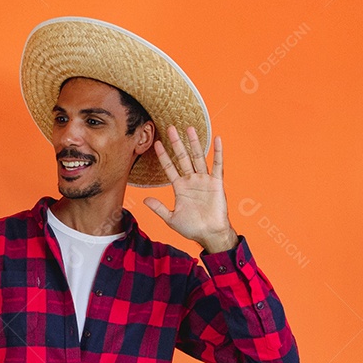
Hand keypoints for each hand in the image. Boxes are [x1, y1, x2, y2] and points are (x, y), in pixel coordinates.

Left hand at [143, 125, 237, 252]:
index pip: (170, 167)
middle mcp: (192, 180)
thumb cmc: (192, 228)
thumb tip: (145, 199)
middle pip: (182, 157)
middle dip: (176, 143)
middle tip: (170, 128)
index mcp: (180, 187)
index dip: (163, 156)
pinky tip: (216, 139)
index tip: (156, 143)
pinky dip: (218, 152)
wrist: (209, 234)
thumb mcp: (171, 218)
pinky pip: (218, 165)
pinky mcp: (217, 183)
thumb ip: (159, 208)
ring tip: (189, 128)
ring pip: (198, 157)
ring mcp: (204, 180)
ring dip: (194, 143)